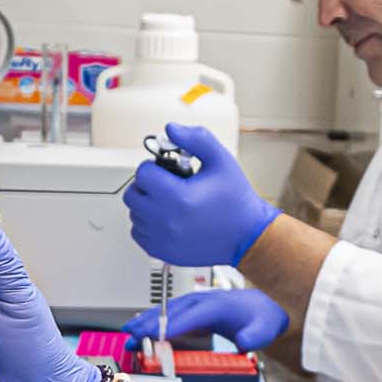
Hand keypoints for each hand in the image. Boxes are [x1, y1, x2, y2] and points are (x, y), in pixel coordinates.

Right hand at [121, 285, 288, 353]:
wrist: (266, 308)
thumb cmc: (263, 318)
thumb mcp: (263, 330)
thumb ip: (254, 337)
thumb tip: (243, 342)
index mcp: (216, 306)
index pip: (188, 316)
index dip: (169, 326)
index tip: (153, 335)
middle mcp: (203, 302)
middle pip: (171, 312)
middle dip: (149, 324)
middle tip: (131, 337)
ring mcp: (196, 305)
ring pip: (166, 312)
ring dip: (146, 322)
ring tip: (129, 334)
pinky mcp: (193, 312)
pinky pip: (169, 316)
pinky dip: (153, 322)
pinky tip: (141, 329)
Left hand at [122, 125, 274, 267]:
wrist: (248, 237)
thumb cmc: (237, 201)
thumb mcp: (221, 160)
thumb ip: (196, 138)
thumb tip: (170, 129)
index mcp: (179, 198)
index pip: (143, 173)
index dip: (155, 166)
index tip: (169, 170)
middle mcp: (166, 222)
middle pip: (133, 194)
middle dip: (148, 184)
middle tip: (168, 184)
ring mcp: (162, 240)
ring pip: (134, 214)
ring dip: (146, 203)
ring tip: (170, 200)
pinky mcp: (162, 252)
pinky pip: (138, 232)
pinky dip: (148, 223)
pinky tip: (168, 217)